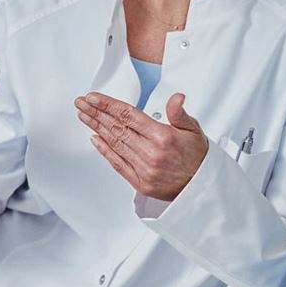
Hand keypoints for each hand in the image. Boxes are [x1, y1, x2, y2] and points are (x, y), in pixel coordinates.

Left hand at [74, 91, 207, 200]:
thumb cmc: (198, 158)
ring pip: (114, 143)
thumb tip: (176, 97)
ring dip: (96, 128)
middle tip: (81, 103)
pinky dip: (104, 150)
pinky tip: (94, 138)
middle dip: (95, 113)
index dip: (107, 105)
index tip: (92, 97)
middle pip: (116, 127)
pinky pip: (117, 163)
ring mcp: (144, 169)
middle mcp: (151, 153)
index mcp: (163, 137)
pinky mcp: (140, 183)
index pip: (128, 115)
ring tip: (84, 116)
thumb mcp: (194, 130)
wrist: (204, 189)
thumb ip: (179, 113)